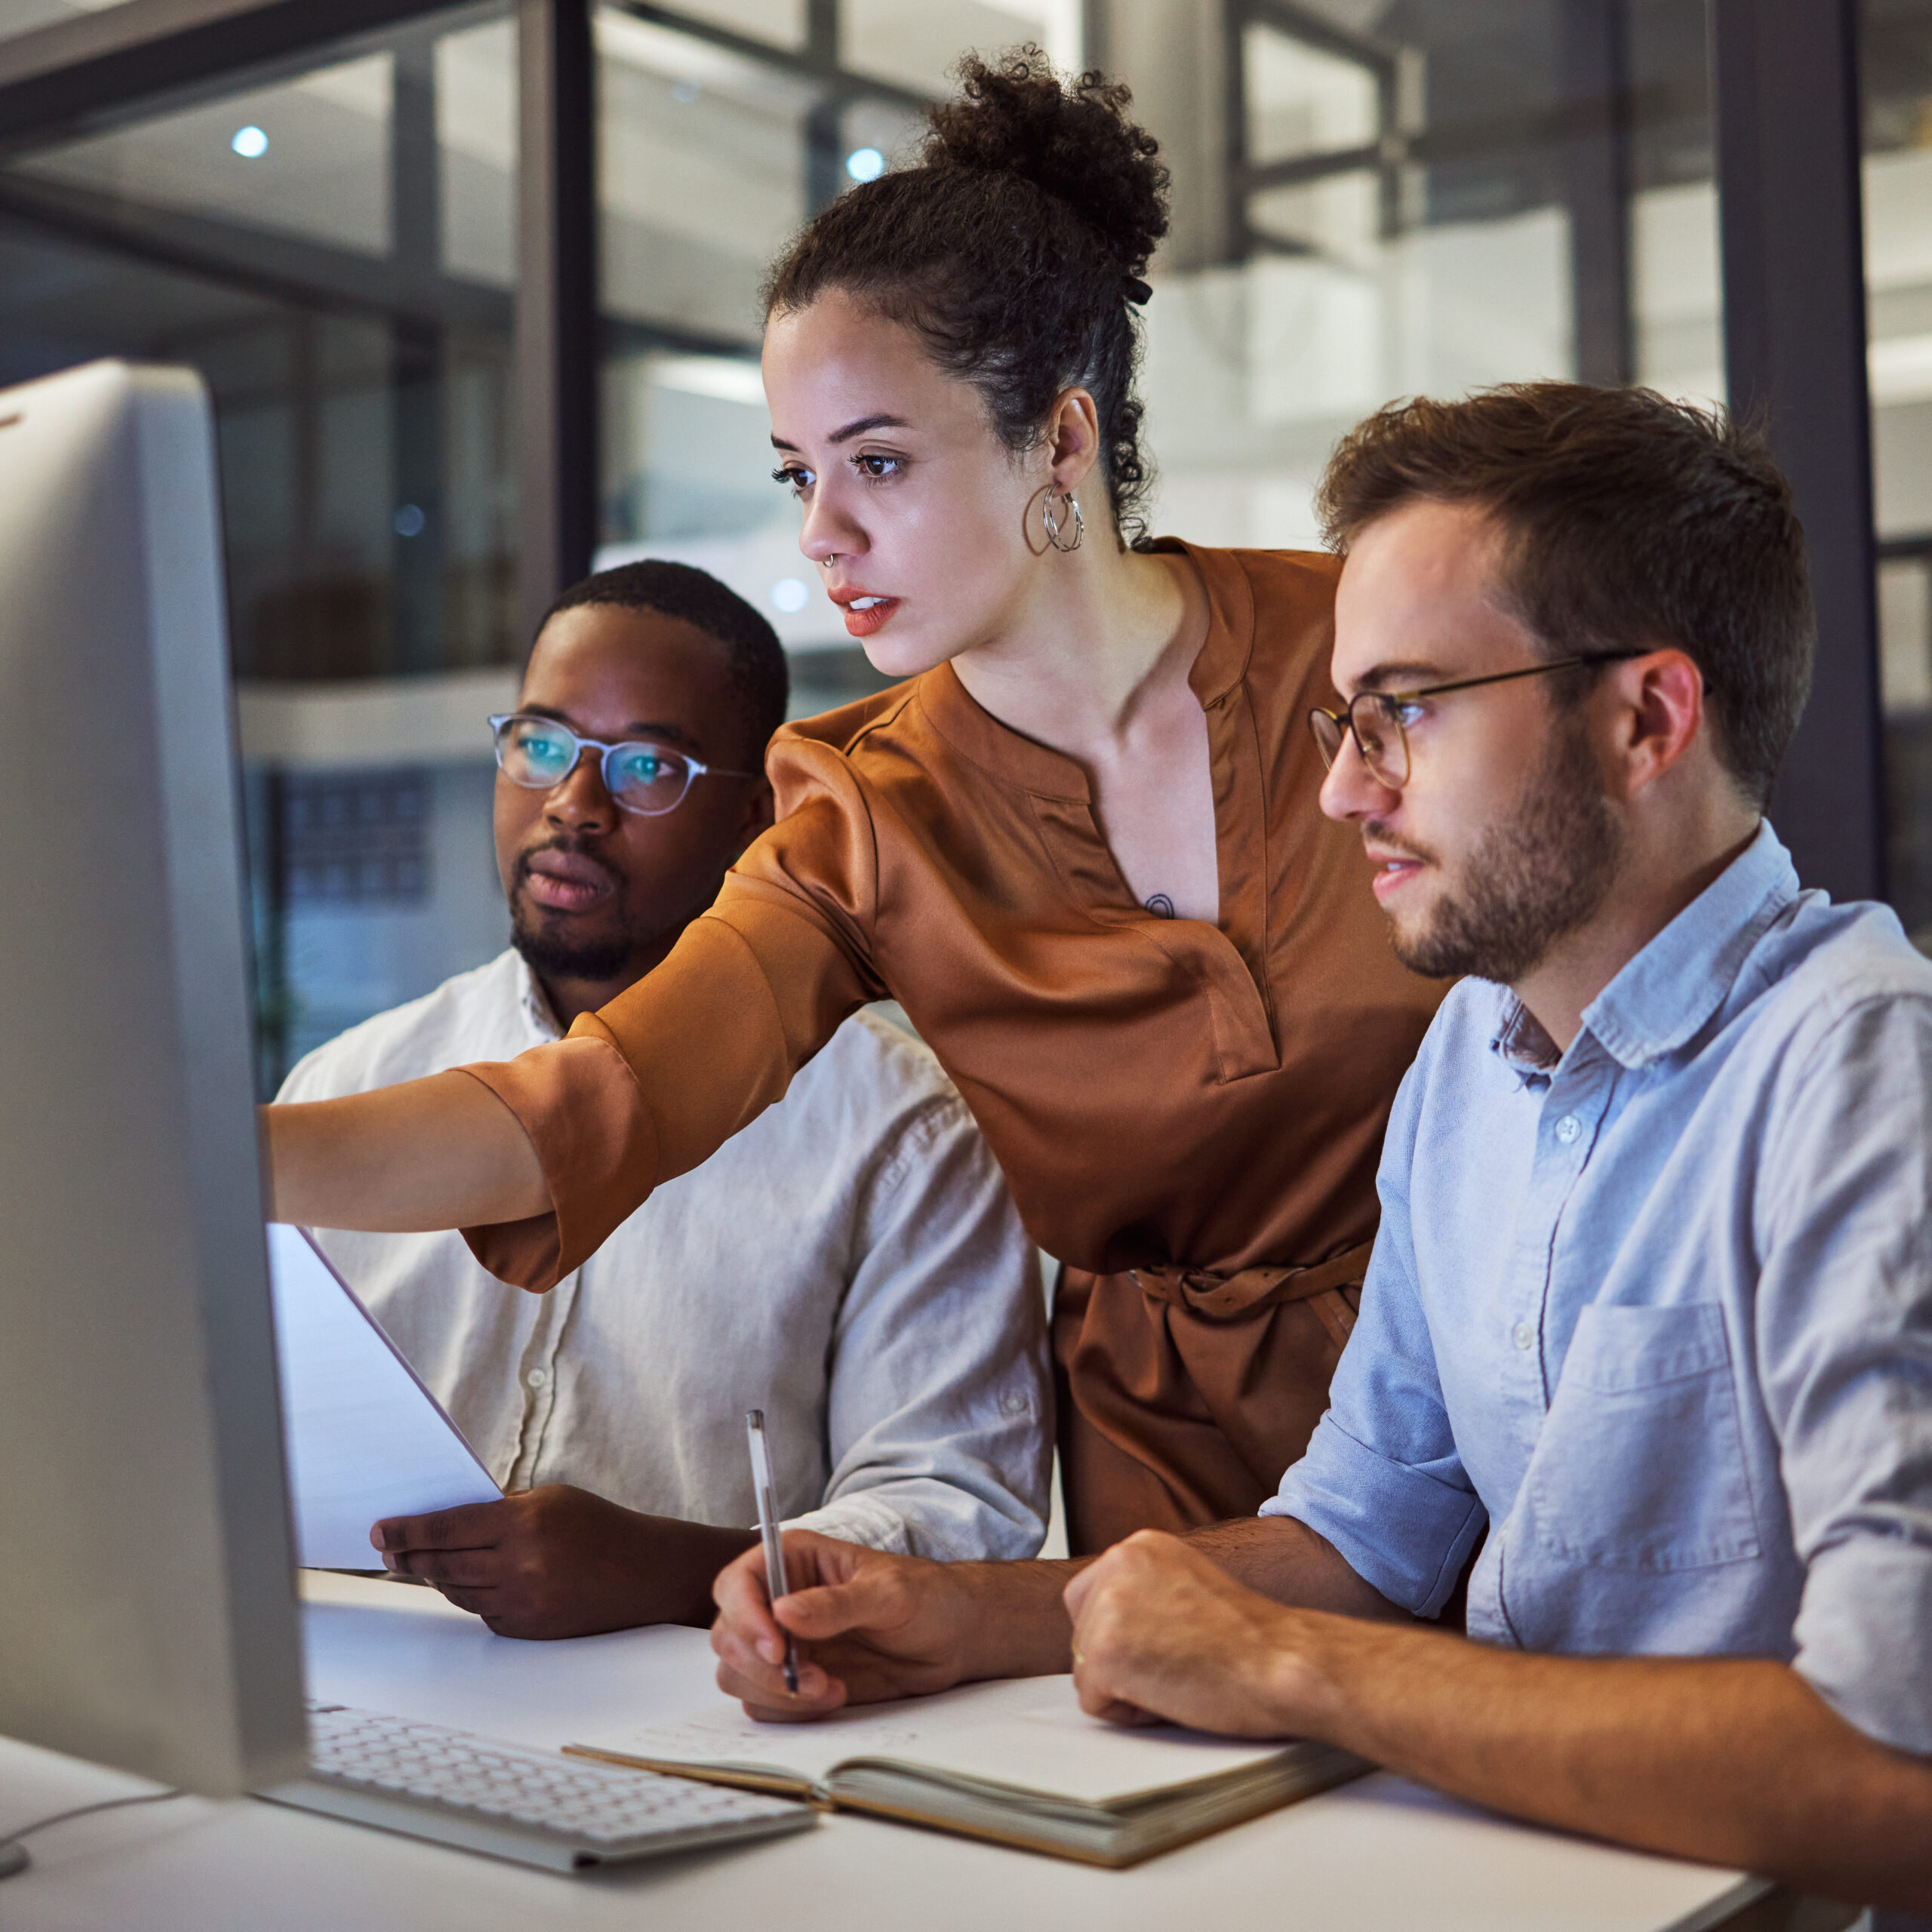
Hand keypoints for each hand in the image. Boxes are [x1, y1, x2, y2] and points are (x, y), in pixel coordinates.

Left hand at [371, 1487, 753, 1638]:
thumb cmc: (599, 1526)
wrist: (643, 1573)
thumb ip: (501, 1508)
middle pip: (442, 1564)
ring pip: (456, 1591)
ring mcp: (522, 1603)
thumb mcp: (551, 1499)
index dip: (407, 1530)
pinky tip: (470, 1581)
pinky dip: (471, 1595)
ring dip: (436, 1576)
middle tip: (389, 1550)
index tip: (380, 1531)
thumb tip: (447, 1520)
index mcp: (524, 1524)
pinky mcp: (527, 1629)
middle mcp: (519, 1566)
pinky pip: (481, 1613)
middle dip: (409, 1557)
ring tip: (423, 1563)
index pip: (447, 1528)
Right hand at [710, 1532, 983, 1719]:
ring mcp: (785, 1643)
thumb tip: (784, 1612)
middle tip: (810, 1678)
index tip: (775, 1648)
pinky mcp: (795, 1679)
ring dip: (775, 1692)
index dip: (745, 1617)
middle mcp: (778, 1600)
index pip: (737, 1584)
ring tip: (827, 1688)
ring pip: (739, 1674)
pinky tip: (834, 1695)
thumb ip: (837, 1604)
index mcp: (793, 1561)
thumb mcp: (890, 1592)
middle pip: (729, 1636)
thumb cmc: (927, 1596)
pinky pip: (764, 1703)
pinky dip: (791, 1709)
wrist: (953, 1638)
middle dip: (762, 1666)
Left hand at [1064, 1530, 1321, 1736]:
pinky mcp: (1104, 1653)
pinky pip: (1094, 1701)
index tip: (1165, 1645)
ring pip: (1086, 1669)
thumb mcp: (1189, 1587)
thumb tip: (1118, 1621)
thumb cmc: (1252, 1641)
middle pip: (1083, 1634)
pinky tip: (1173, 1694)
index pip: (1089, 1598)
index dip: (1123, 1637)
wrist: (1284, 1662)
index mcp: (1139, 1545)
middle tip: (1179, 1662)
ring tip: (1180, 1676)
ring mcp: (1107, 1605)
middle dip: (1121, 1662)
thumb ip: (1147, 1592)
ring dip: (1127, 1688)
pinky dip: (1130, 1714)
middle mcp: (1117, 1562)